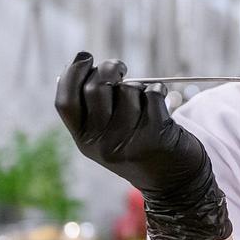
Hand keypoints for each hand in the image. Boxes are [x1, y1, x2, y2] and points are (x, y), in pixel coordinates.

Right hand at [54, 52, 231, 239]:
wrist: (173, 182)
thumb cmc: (137, 148)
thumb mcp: (105, 137)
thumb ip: (92, 109)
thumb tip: (82, 64)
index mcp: (84, 141)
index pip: (65, 102)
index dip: (71, 74)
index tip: (85, 57)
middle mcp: (101, 144)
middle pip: (96, 88)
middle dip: (109, 68)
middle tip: (119, 68)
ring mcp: (128, 140)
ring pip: (128, 90)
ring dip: (138, 86)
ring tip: (144, 100)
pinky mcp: (155, 135)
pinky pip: (152, 94)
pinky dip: (158, 91)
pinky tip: (161, 101)